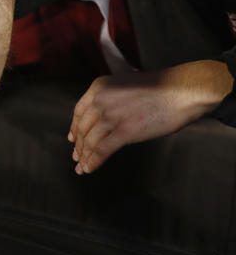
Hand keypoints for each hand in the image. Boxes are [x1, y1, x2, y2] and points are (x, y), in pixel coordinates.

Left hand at [68, 62, 229, 173]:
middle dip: (79, 146)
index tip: (72, 139)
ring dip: (84, 157)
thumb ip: (109, 100)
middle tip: (77, 157)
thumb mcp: (124, 86)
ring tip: (82, 167)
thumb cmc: (160, 89)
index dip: (74, 128)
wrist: (182, 91)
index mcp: (99, 87)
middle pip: (82, 128)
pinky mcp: (125, 131)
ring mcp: (111, 116)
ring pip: (90, 141)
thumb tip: (102, 120)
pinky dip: (93, 162)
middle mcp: (100, 100)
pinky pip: (102, 150)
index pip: (79, 112)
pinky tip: (90, 168)